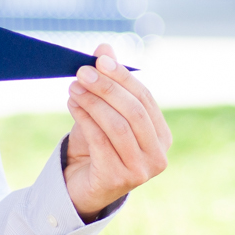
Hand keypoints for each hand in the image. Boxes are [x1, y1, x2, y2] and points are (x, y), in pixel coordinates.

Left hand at [63, 44, 170, 220]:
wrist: (80, 187)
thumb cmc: (97, 147)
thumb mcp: (103, 112)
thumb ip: (108, 81)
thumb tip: (105, 47)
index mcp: (162, 137)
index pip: (145, 98)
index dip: (123, 77)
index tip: (100, 59)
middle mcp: (158, 156)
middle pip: (133, 111)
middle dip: (107, 88)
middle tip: (83, 72)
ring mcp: (141, 171)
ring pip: (117, 126)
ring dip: (93, 102)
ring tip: (74, 87)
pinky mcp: (118, 180)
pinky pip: (101, 142)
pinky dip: (85, 119)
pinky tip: (72, 105)